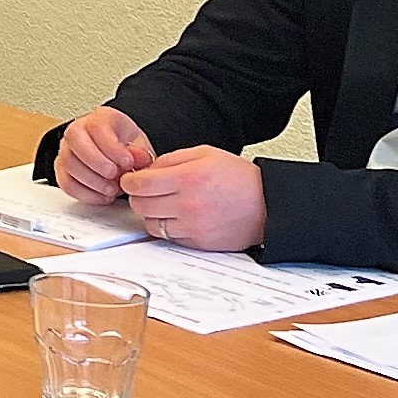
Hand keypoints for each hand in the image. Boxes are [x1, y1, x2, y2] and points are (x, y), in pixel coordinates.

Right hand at [53, 105, 154, 203]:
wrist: (121, 158)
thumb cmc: (128, 149)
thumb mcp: (141, 146)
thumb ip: (140, 153)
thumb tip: (138, 158)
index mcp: (100, 118)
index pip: (97, 127)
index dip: (111, 147)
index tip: (127, 163)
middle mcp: (78, 130)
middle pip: (75, 140)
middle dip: (96, 162)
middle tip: (115, 176)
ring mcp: (67, 149)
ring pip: (68, 163)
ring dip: (92, 181)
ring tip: (112, 189)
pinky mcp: (62, 170)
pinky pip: (66, 183)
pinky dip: (86, 194)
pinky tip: (102, 196)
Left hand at [121, 146, 266, 250]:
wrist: (268, 204)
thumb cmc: (240, 178)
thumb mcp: (205, 154)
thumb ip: (171, 159)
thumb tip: (147, 169)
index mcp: (188, 178)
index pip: (139, 184)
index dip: (130, 181)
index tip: (131, 180)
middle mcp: (188, 205)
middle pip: (140, 206)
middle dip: (139, 197)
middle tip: (147, 192)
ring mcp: (193, 226)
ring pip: (151, 224)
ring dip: (153, 214)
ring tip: (165, 205)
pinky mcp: (199, 243)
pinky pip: (169, 238)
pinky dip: (168, 228)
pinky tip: (179, 217)